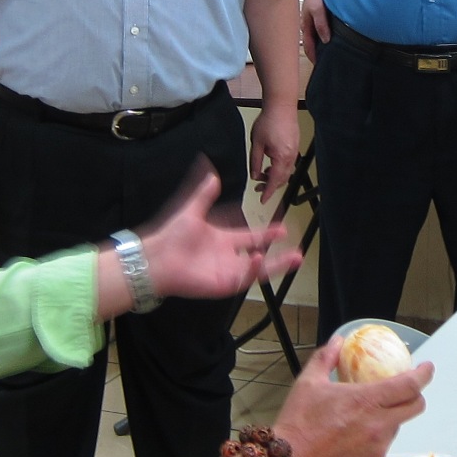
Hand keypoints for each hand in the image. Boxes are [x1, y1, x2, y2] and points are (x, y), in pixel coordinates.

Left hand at [136, 168, 302, 302]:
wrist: (158, 257)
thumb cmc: (172, 235)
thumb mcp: (192, 210)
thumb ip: (204, 193)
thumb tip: (211, 173)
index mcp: (224, 239)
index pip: (252, 237)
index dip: (267, 234)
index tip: (283, 228)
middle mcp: (229, 257)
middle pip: (261, 257)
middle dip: (280, 257)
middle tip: (298, 253)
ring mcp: (228, 271)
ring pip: (259, 270)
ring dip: (276, 265)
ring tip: (295, 258)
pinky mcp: (224, 283)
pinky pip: (245, 278)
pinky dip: (254, 269)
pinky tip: (260, 257)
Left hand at [249, 102, 299, 199]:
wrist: (281, 105)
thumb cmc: (268, 121)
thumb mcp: (256, 143)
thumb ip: (255, 161)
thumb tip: (254, 175)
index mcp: (281, 158)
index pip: (274, 181)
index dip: (268, 192)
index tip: (262, 200)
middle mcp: (291, 157)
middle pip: (282, 179)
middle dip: (270, 186)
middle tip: (257, 188)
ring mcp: (295, 152)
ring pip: (286, 172)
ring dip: (275, 177)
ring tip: (262, 174)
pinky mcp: (295, 146)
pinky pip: (288, 164)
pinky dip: (279, 169)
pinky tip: (271, 164)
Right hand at [272, 341, 434, 456]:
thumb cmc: (297, 423)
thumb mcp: (308, 384)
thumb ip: (326, 358)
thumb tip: (338, 341)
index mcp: (367, 401)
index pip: (410, 385)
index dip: (424, 374)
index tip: (427, 368)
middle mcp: (379, 426)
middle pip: (415, 407)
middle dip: (414, 397)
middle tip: (402, 392)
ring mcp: (379, 450)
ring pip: (396, 429)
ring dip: (388, 421)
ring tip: (362, 421)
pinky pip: (381, 452)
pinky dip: (373, 444)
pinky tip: (351, 444)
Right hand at [301, 0, 330, 62]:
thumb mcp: (317, 9)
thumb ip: (321, 24)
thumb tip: (325, 40)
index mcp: (306, 25)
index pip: (308, 46)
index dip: (313, 56)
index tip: (319, 65)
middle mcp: (308, 24)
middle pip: (312, 42)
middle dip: (316, 52)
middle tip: (325, 61)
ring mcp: (312, 19)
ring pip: (316, 35)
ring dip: (321, 44)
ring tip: (330, 51)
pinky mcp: (318, 14)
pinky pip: (320, 28)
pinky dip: (324, 34)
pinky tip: (331, 36)